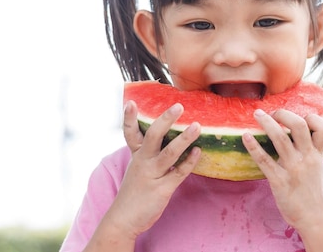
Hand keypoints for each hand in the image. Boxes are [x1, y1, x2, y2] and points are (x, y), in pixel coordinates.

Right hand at [107, 101, 201, 240]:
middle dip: (166, 120)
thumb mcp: (137, 168)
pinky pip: (178, 173)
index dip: (130, 117)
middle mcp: (143, 162)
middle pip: (153, 136)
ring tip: (197, 126)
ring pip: (169, 153)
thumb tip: (168, 137)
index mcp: (137, 155)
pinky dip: (189, 162)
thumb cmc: (134, 191)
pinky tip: (198, 152)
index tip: (132, 102)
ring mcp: (152, 175)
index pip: (130, 132)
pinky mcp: (162, 189)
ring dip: (184, 139)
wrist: (123, 219)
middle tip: (178, 106)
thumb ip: (149, 153)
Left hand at [242, 109, 322, 230]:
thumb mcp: (317, 167)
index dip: (313, 118)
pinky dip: (253, 146)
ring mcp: (293, 169)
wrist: (315, 218)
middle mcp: (306, 158)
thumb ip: (310, 150)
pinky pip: (264, 160)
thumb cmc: (313, 192)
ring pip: (280, 138)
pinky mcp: (279, 181)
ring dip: (267, 122)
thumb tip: (299, 133)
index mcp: (317, 154)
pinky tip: (245, 136)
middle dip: (284, 114)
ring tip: (257, 114)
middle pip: (299, 125)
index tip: (301, 116)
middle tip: (273, 113)